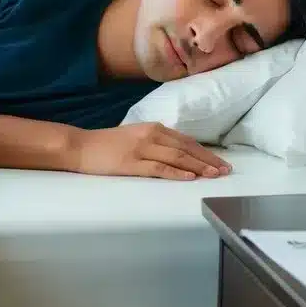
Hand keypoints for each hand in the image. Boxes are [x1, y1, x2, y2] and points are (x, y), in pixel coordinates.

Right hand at [68, 122, 232, 180]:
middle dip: (208, 160)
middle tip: (226, 171)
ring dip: (198, 167)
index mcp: (154, 128)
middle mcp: (151, 135)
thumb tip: (178, 155)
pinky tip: (190, 178)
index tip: (220, 163)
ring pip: (177, 158)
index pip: (186, 141)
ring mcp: (142, 149)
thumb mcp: (135, 137)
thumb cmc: (106, 145)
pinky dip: (176, 173)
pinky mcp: (132, 163)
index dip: (205, 152)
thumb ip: (155, 142)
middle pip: (186, 149)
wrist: (80, 146)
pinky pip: (159, 168)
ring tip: (214, 175)